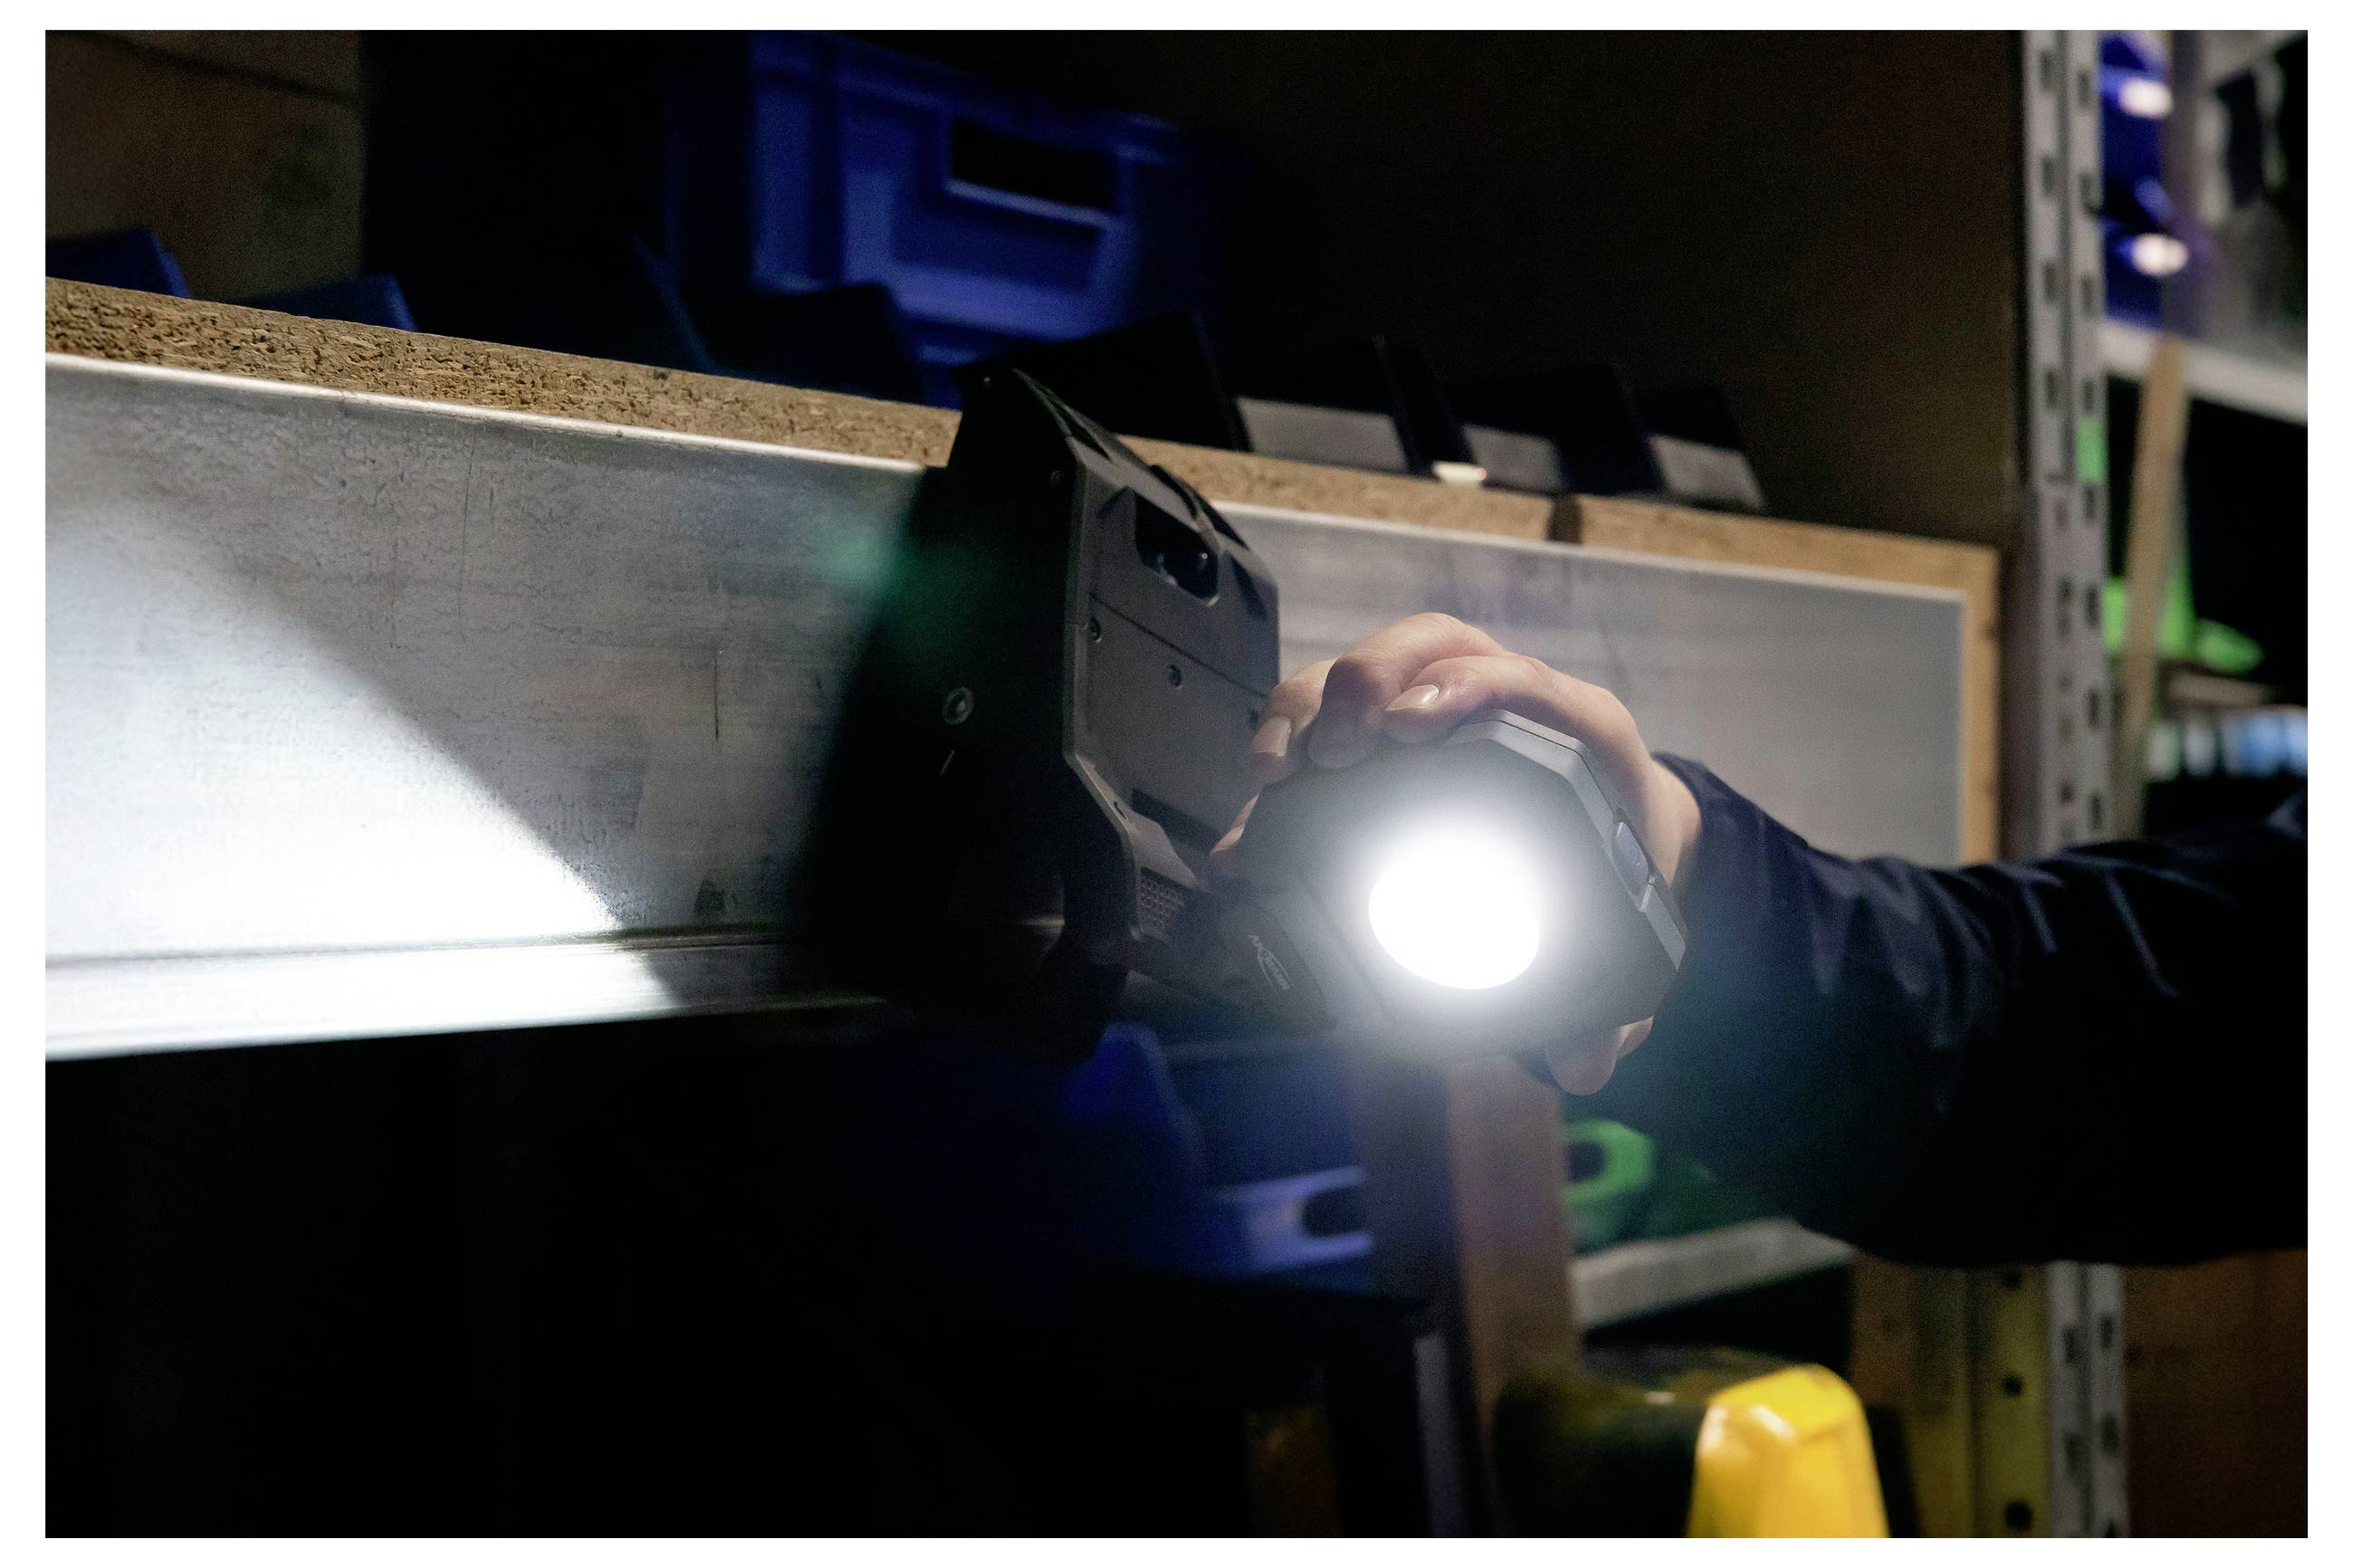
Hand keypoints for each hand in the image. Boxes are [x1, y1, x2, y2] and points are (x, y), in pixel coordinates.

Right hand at [1210, 612, 1701, 1095]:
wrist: (1621, 836)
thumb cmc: (1620, 869)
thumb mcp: (1626, 930)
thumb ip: (1607, 1005)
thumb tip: (1582, 1063)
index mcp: (1580, 733)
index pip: (1524, 683)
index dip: (1465, 689)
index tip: (1409, 725)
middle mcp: (1507, 696)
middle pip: (1431, 645)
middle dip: (1368, 682)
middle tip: (1333, 751)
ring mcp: (1443, 701)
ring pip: (1373, 662)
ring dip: (1313, 703)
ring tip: (1276, 769)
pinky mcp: (1393, 726)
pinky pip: (1332, 706)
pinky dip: (1289, 736)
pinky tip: (1256, 794)